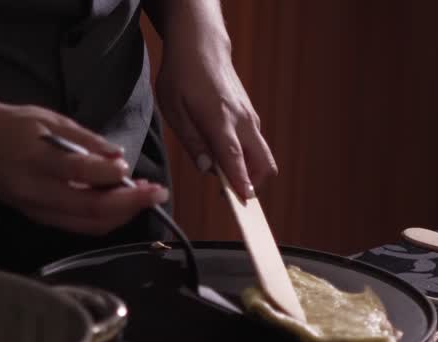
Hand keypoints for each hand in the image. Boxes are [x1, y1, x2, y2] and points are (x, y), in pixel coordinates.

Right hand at [0, 103, 169, 234]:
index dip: (110, 174)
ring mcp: (37, 210)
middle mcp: (36, 191)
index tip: (129, 169)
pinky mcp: (39, 219)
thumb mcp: (50, 119)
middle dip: (130, 204)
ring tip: (145, 198)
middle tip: (157, 192)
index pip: (80, 172)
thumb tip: (118, 158)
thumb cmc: (14, 126)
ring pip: (88, 224)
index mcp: (36, 159)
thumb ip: (85, 140)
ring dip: (122, 215)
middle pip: (90, 208)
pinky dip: (104, 218)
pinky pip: (78, 225)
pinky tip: (120, 205)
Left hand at [156, 32, 277, 197]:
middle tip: (229, 193)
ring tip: (219, 169)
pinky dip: (246, 157)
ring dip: (248, 171)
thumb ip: (191, 142)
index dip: (240, 180)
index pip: (235, 157)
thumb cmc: (182, 76)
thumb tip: (206, 168)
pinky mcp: (250, 116)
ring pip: (262, 156)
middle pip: (263, 163)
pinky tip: (222, 153)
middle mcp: (241, 121)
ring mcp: (250, 118)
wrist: (201, 46)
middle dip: (252, 184)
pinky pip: (255, 145)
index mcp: (219, 119)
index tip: (244, 200)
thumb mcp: (174, 109)